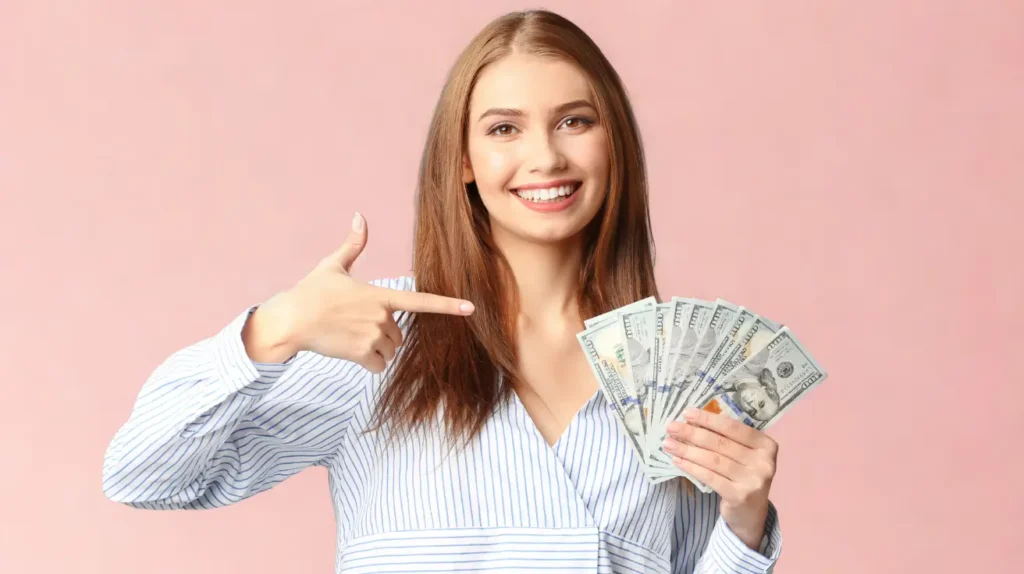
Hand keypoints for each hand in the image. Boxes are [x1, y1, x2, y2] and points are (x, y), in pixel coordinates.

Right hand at [245, 213, 474, 371]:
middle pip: (399, 334)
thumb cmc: (310, 292)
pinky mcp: (360, 354)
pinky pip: (378, 365)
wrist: (290, 320)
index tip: (471, 308)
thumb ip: (353, 245)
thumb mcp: (333, 266)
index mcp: (379, 294)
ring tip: (351, 338)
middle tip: (356, 325)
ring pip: (389, 351)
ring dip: (377, 350)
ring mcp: (372, 336)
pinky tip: (351, 352)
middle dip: (384, 334)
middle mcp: (380, 316)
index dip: (448, 305)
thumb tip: (359, 216)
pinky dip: (368, 363)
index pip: (420, 301)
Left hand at [662, 407, 777, 550]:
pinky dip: (691, 467)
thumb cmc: (743, 476)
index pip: (733, 427)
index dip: (708, 419)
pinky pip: (710, 477)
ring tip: (668, 444)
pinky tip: (677, 461)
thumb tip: (693, 422)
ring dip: (687, 450)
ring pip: (713, 460)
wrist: (751, 514)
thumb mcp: (743, 455)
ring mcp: (753, 480)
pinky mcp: (740, 496)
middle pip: (721, 443)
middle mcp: (764, 462)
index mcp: (766, 445)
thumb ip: (727, 439)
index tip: (687, 413)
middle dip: (692, 433)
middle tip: (671, 427)